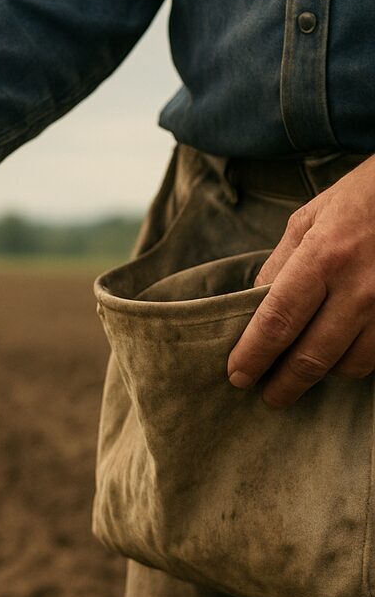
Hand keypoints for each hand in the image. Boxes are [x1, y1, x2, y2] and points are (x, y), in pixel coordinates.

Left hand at [226, 154, 374, 406]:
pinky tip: (338, 358)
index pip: (276, 323)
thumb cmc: (359, 200)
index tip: (237, 377)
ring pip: (349, 365)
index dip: (253, 357)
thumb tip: (251, 312)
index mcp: (323, 258)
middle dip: (283, 384)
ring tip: (301, 373)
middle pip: (311, 357)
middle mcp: (359, 287)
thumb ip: (277, 268)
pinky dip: (353, 363)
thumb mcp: (307, 221)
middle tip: (268, 396)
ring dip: (320, 376)